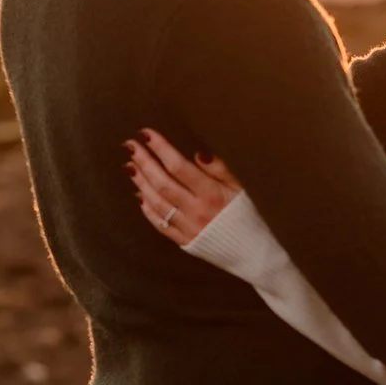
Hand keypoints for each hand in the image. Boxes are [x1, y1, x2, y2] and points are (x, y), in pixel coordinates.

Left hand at [128, 128, 241, 246]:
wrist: (256, 250)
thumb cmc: (250, 213)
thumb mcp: (242, 186)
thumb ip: (221, 169)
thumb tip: (198, 153)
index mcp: (212, 193)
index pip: (178, 166)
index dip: (160, 148)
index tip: (146, 134)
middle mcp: (197, 211)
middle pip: (162, 183)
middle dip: (144, 162)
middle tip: (130, 145)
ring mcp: (189, 227)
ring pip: (157, 203)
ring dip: (141, 183)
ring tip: (131, 167)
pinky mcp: (185, 241)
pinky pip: (161, 225)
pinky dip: (148, 210)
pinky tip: (140, 196)